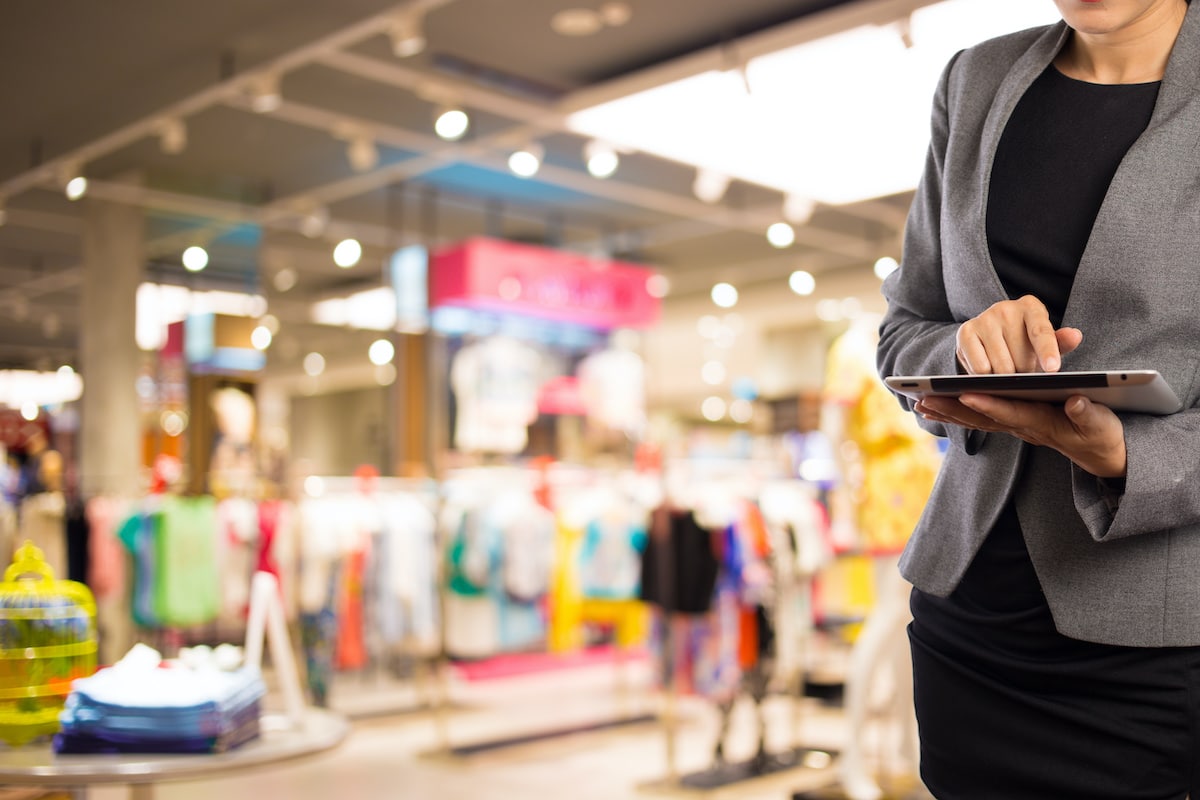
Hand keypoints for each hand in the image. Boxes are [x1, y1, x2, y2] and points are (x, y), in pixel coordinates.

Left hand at [915, 393, 1126, 477]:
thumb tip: (1075, 402)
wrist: (1103, 455)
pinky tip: (940, 406)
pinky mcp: (1016, 424)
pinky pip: (982, 419)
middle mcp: (1024, 427)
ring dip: (949, 411)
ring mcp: (1018, 427)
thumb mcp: (1103, 426)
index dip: (990, 404)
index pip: (1013, 413)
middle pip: (984, 418)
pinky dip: (959, 412)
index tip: (966, 393)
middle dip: (954, 408)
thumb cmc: (1104, 436)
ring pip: (978, 419)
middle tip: (923, 400)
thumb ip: (1089, 414)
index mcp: (1045, 424)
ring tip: (920, 402)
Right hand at [956, 295, 1082, 373]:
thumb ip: (1061, 343)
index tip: (1053, 369)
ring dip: (1005, 378)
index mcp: (1031, 306)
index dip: (1048, 351)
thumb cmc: (1023, 343)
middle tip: (1023, 372)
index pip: (1041, 331)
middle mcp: (1005, 308)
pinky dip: (986, 377)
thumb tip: (1075, 335)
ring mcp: (983, 319)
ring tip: (1007, 372)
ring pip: (1000, 366)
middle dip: (1024, 373)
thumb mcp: (1044, 344)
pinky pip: (980, 368)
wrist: (989, 338)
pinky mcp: (965, 332)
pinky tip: (989, 371)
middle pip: (1020, 357)